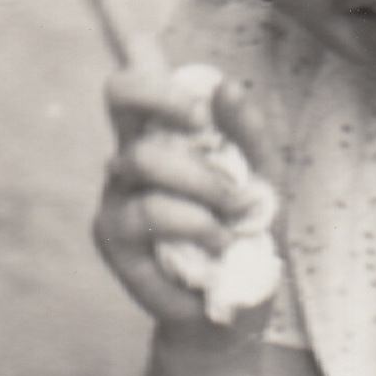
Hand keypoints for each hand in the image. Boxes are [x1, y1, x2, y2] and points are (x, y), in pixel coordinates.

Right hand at [93, 71, 281, 342]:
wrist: (235, 308)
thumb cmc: (245, 235)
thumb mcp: (264, 179)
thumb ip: (248, 133)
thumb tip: (226, 87)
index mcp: (161, 135)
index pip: (133, 83)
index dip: (146, 66)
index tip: (197, 107)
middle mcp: (130, 158)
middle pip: (120, 96)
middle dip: (173, 105)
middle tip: (210, 132)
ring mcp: (116, 196)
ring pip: (143, 159)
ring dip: (203, 184)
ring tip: (235, 213)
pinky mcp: (111, 236)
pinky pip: (150, 211)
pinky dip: (196, 224)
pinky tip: (218, 243)